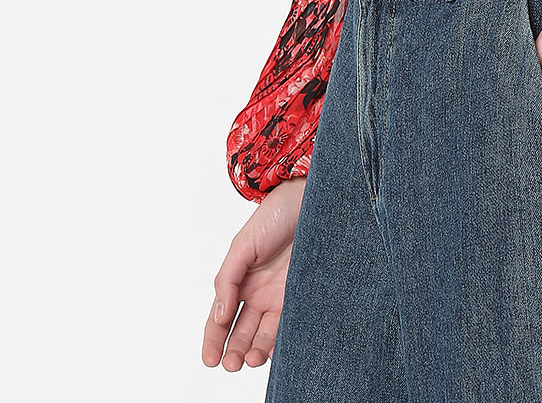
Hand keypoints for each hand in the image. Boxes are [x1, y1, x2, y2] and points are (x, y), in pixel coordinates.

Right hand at [202, 176, 306, 370]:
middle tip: (232, 364)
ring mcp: (279, 297)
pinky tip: (275, 351)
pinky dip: (281, 341)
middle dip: (234, 351)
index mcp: (238, 282)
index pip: (220, 319)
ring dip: (256, 350)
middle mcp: (257, 294)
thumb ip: (227, 279)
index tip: (210, 360)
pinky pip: (290, 324)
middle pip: (241, 332)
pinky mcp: (301, 295)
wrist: (309, 201)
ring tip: (252, 359)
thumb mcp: (242, 246)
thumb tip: (220, 315)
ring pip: (264, 334)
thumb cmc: (272, 217)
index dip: (213, 341)